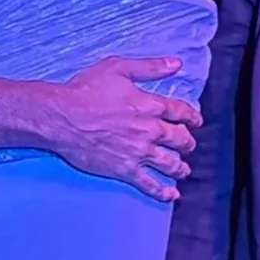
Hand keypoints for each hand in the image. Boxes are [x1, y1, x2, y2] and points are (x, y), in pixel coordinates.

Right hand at [46, 57, 200, 202]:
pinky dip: (162, 191)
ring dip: (180, 167)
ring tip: (183, 170)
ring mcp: (138, 152)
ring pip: (169, 164)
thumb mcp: (118, 68)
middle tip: (188, 144)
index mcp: (150, 106)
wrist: (63, 118)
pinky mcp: (125, 169)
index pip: (180, 112)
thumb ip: (150, 67)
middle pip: (179, 139)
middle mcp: (149, 131)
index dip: (192, 116)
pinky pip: (149, 183)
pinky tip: (171, 195)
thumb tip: (176, 64)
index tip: (196, 121)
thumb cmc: (86, 91)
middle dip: (188, 142)